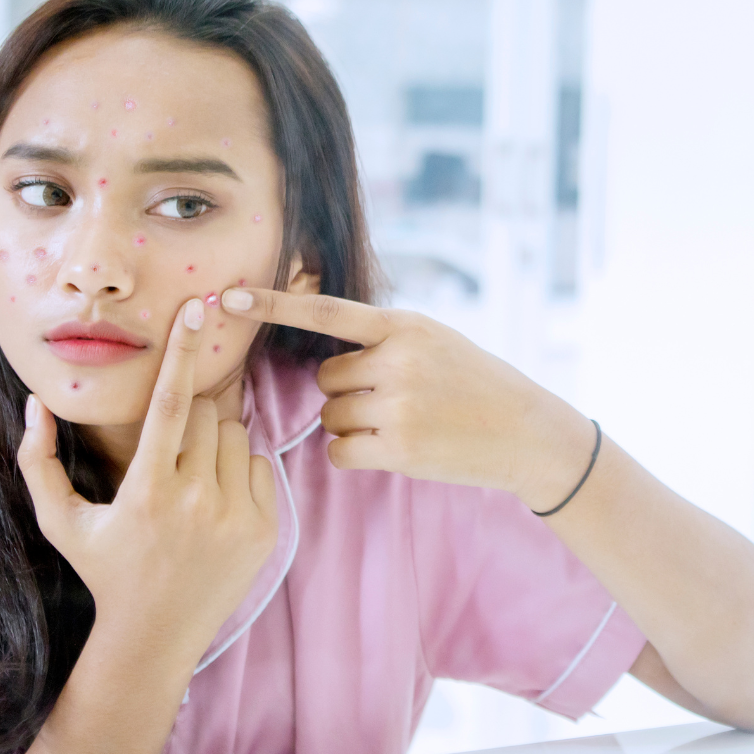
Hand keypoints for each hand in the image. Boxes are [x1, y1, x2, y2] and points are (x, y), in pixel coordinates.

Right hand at [17, 297, 278, 658]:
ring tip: (189, 485)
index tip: (198, 307)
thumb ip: (37, 461)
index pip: (169, 402)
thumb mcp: (59, 520)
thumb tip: (34, 404)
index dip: (182, 350)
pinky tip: (213, 505)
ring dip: (213, 445)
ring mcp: (234, 516)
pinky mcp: (264, 529)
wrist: (155, 633)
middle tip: (169, 457)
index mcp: (146, 491)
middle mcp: (195, 502)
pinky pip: (259, 464)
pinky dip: (238, 473)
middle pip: (204, 413)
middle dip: (186, 420)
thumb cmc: (104, 570)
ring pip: (235, 435)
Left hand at [220, 287, 591, 509]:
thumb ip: (388, 339)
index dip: (272, 304)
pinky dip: (354, 455)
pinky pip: (339, 451)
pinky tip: (392, 450)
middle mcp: (399, 360)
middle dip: (348, 393)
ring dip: (352, 426)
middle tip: (394, 401)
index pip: (325, 311)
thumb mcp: (438, 340)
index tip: (226, 298)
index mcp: (405, 326)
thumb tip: (328, 359)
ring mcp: (398, 405)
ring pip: (331, 416)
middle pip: (326, 378)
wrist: (526, 432)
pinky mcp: (398, 448)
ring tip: (402, 425)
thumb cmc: (479, 384)